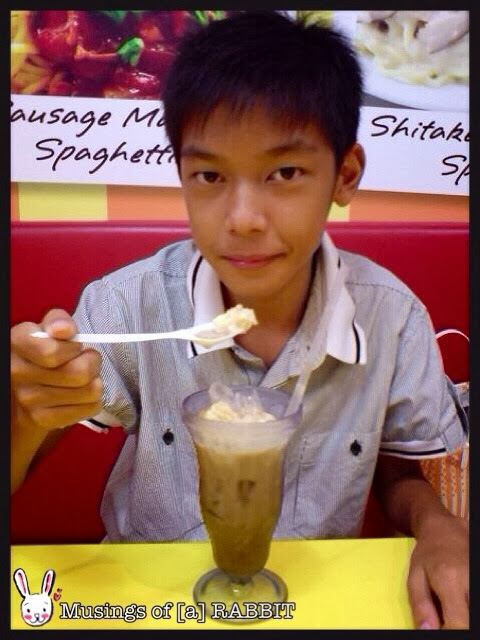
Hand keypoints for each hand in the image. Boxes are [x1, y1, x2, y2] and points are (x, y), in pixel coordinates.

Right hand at [11, 308, 102, 433]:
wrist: (29, 386)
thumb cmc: (45, 350)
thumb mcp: (49, 328)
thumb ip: (59, 321)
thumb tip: (65, 329)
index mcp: (17, 344)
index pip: (52, 352)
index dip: (74, 348)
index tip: (76, 345)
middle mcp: (18, 373)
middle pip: (78, 373)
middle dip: (92, 362)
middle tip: (87, 359)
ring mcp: (29, 400)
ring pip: (89, 391)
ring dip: (95, 381)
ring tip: (83, 377)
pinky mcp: (44, 419)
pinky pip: (90, 407)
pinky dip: (93, 399)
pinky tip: (81, 393)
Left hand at [407, 512, 468, 628]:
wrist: (445, 529)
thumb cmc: (427, 554)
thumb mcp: (415, 577)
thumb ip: (420, 606)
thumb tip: (427, 632)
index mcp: (449, 581)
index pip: (458, 623)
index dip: (450, 633)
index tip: (441, 630)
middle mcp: (471, 580)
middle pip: (471, 620)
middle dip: (459, 624)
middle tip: (446, 615)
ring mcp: (479, 577)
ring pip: (475, 611)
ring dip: (464, 614)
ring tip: (452, 604)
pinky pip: (477, 601)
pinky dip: (469, 604)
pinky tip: (461, 599)